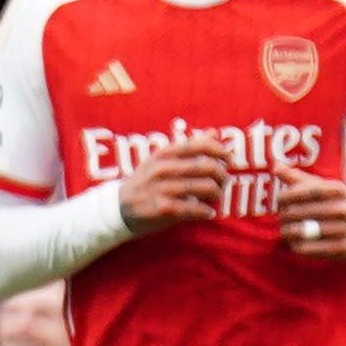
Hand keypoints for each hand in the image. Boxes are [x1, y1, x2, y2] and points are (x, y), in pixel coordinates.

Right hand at [116, 135, 232, 227]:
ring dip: (216, 195)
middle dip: (223, 177)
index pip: (200, 145)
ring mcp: (161, 188)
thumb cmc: (146, 182)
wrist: (117, 208)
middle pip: (208, 167)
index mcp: (163, 154)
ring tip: (213, 200)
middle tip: (222, 184)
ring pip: (206, 188)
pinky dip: (206, 212)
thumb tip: (215, 132)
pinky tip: (207, 213)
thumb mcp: (161, 160)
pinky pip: (195, 209)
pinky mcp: (162, 209)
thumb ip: (189, 148)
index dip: (220, 151)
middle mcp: (162, 169)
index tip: (228, 160)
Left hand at [273, 168, 345, 258]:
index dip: (285, 196)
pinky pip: (308, 249)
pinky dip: (296, 246)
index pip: (304, 191)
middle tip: (282, 218)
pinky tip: (295, 243)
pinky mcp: (343, 249)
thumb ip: (298, 179)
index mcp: (338, 190)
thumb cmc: (337, 205)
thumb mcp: (324, 189)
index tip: (280, 201)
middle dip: (284, 215)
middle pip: (298, 211)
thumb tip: (275, 167)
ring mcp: (345, 229)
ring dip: (287, 232)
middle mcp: (344, 208)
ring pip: (301, 231)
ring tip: (286, 231)